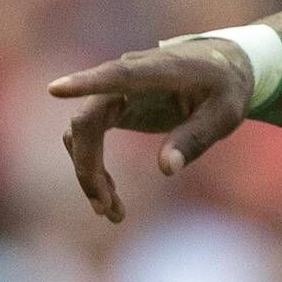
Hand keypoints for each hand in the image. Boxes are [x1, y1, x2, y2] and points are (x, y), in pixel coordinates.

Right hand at [46, 40, 255, 221]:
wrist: (224, 68)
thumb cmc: (227, 87)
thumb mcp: (226, 114)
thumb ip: (197, 138)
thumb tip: (166, 170)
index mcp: (158, 70)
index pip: (115, 75)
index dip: (85, 83)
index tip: (54, 90)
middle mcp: (127, 78)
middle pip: (88, 119)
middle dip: (88, 165)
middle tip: (105, 208)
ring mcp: (116, 92)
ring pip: (82, 133)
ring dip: (88, 172)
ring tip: (112, 213)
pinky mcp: (114, 108)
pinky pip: (89, 138)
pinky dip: (93, 168)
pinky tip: (111, 196)